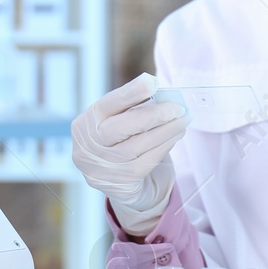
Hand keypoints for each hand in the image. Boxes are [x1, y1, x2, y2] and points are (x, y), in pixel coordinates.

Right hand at [71, 73, 187, 237]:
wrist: (124, 186)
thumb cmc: (123, 145)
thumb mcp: (121, 124)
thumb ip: (134, 109)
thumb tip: (162, 95)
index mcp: (85, 124)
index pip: (106, 105)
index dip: (129, 93)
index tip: (152, 81)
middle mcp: (87, 147)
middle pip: (120, 127)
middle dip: (152, 114)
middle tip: (177, 107)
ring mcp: (102, 168)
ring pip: (138, 145)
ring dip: (165, 130)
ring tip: (183, 119)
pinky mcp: (120, 184)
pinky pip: (147, 161)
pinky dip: (165, 146)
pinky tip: (176, 136)